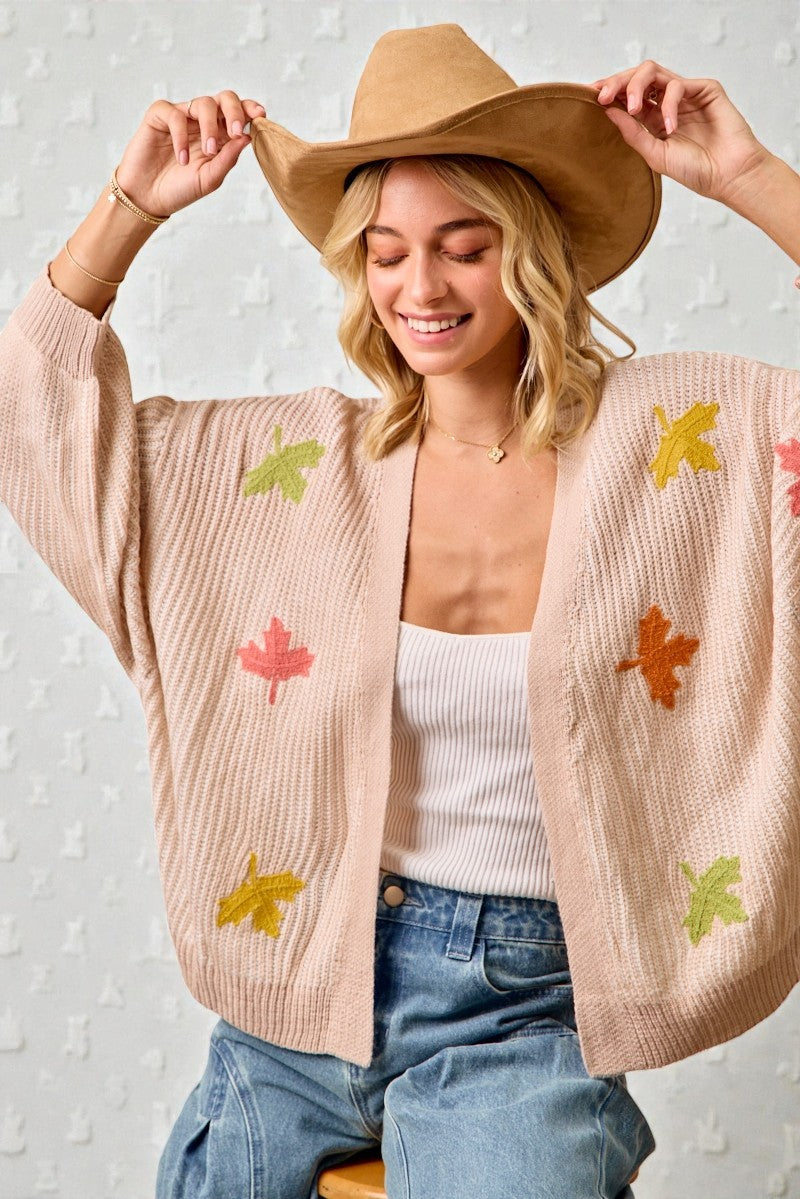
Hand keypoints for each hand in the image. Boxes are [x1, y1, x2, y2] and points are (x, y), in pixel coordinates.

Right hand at [115, 91, 265, 217]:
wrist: (149, 198)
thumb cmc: (180, 189)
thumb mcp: (210, 179)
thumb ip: (228, 159)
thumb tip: (246, 137)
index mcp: (220, 135)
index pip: (239, 114)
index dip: (250, 110)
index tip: (261, 115)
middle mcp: (203, 122)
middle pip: (224, 99)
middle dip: (234, 111)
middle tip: (235, 132)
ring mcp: (182, 116)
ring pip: (203, 103)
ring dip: (210, 127)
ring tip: (208, 152)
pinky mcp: (159, 116)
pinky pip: (176, 114)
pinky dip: (181, 136)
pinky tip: (182, 158)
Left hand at [589, 61, 771, 208]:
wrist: (728, 176)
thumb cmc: (695, 171)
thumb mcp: (655, 154)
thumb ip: (632, 132)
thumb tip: (607, 111)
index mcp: (653, 119)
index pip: (627, 97)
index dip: (609, 92)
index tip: (590, 95)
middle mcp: (667, 103)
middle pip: (637, 77)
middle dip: (617, 82)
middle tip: (603, 96)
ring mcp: (686, 94)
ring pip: (654, 72)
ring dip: (637, 86)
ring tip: (633, 109)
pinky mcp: (705, 89)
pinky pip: (677, 85)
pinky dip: (668, 104)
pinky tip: (670, 127)